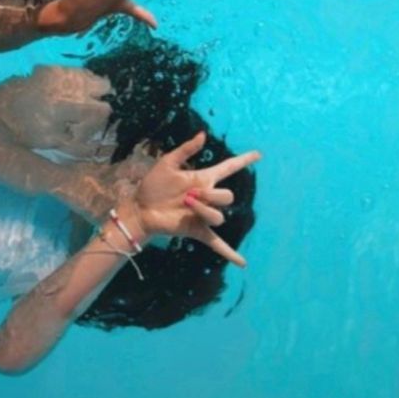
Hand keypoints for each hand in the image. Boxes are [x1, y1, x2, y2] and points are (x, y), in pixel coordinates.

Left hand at [132, 132, 261, 266]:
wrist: (140, 207)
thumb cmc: (153, 185)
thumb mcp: (167, 163)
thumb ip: (186, 150)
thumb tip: (203, 134)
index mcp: (202, 180)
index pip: (228, 168)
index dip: (243, 160)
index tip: (258, 154)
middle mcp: (207, 198)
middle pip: (227, 196)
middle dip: (211, 194)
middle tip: (189, 195)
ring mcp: (203, 216)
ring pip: (219, 216)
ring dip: (204, 210)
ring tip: (186, 205)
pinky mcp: (196, 231)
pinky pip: (216, 243)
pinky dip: (229, 253)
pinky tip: (242, 263)